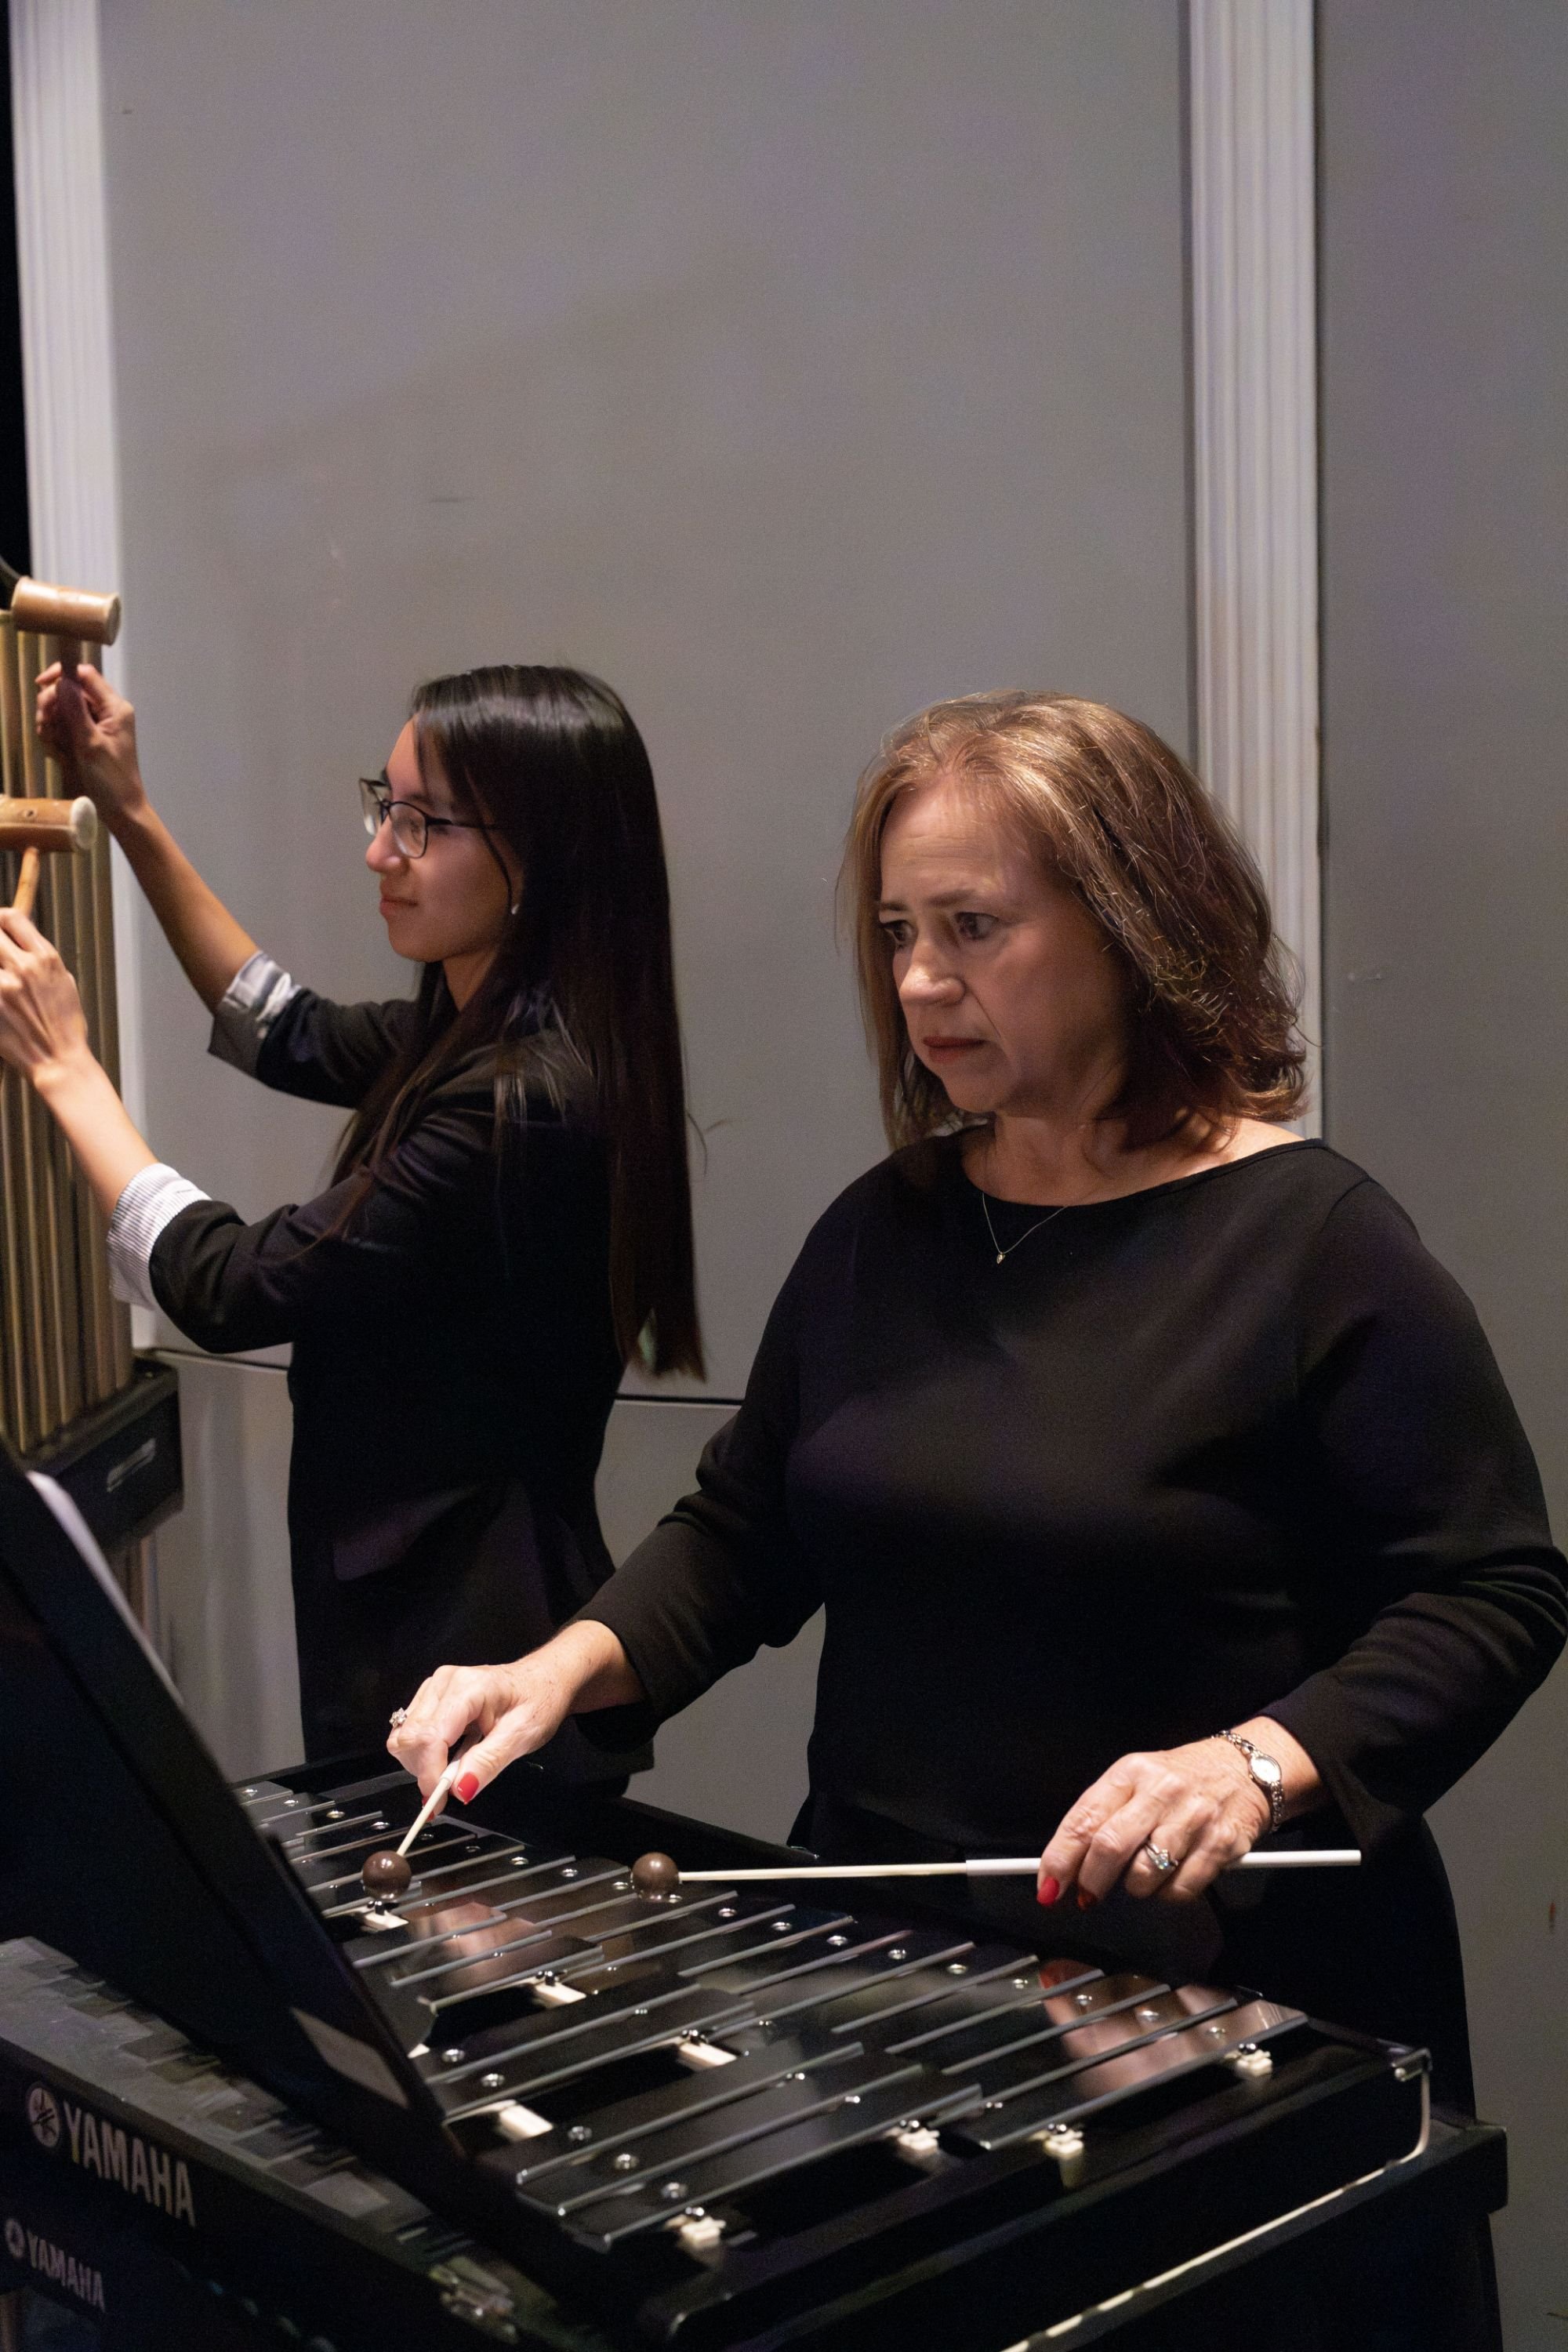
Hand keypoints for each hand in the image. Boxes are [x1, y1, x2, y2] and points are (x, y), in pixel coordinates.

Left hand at [0, 910, 90, 1081]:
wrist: (58, 1061)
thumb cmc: (65, 1026)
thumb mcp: (64, 983)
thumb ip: (40, 961)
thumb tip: (20, 944)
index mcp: (45, 958)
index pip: (13, 918)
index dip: (1, 918)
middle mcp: (24, 968)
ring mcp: (4, 988)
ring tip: (3, 982)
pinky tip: (1, 1003)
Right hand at [34, 662, 147, 826]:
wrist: (121, 810)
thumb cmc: (112, 780)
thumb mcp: (90, 744)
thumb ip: (76, 710)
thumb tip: (63, 681)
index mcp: (114, 707)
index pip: (85, 674)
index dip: (60, 675)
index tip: (39, 685)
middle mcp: (106, 711)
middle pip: (68, 692)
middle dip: (52, 708)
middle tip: (47, 728)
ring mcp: (95, 725)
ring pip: (61, 711)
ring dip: (52, 727)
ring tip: (57, 748)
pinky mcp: (86, 739)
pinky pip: (63, 729)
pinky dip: (56, 740)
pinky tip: (60, 756)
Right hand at [388, 1655, 576, 1803]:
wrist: (543, 1680)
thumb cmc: (538, 1701)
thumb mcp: (522, 1736)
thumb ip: (488, 1763)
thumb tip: (459, 1789)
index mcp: (468, 1688)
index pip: (430, 1737)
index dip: (430, 1774)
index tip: (439, 1802)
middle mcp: (444, 1683)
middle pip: (409, 1738)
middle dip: (424, 1770)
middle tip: (451, 1787)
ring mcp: (435, 1688)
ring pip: (404, 1737)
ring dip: (422, 1763)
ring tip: (455, 1767)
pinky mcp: (432, 1697)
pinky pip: (412, 1732)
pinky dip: (425, 1754)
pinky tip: (451, 1755)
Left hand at [1037, 1737, 1270, 1907]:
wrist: (1244, 1768)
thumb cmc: (1177, 1780)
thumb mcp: (1134, 1781)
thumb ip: (1100, 1818)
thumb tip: (1065, 1870)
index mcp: (1129, 1773)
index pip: (1084, 1820)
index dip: (1060, 1860)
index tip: (1048, 1888)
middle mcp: (1160, 1791)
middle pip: (1110, 1847)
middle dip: (1091, 1882)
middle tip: (1088, 1896)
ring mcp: (1193, 1817)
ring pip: (1145, 1875)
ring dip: (1134, 1889)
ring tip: (1141, 1876)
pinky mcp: (1222, 1843)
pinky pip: (1181, 1889)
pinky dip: (1168, 1894)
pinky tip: (1171, 1877)